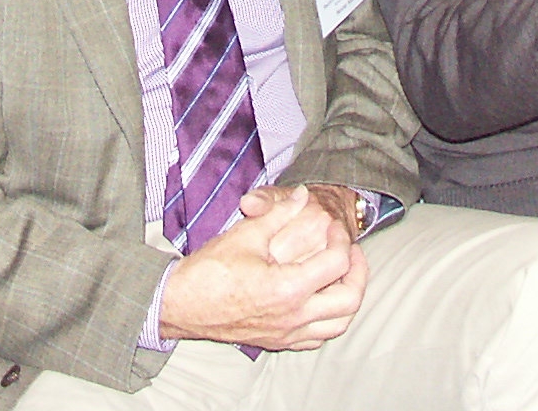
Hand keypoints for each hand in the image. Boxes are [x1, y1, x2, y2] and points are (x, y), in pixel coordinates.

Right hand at [157, 186, 366, 349]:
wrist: (180, 305)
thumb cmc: (209, 270)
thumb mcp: (246, 234)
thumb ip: (279, 212)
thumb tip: (302, 194)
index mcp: (289, 288)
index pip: (337, 263)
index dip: (340, 239)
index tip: (331, 227)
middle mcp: (294, 317)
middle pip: (349, 300)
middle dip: (358, 272)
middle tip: (350, 252)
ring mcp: (287, 334)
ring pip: (338, 325)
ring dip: (348, 298)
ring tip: (342, 275)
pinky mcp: (278, 342)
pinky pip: (318, 337)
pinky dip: (329, 319)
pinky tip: (321, 299)